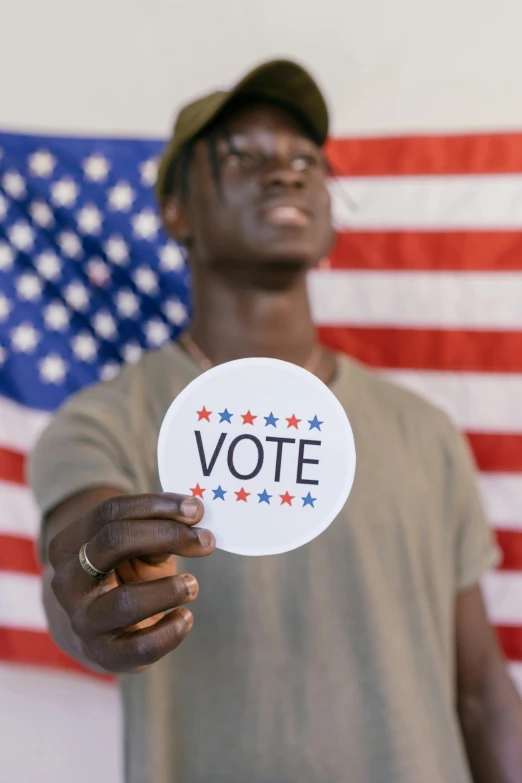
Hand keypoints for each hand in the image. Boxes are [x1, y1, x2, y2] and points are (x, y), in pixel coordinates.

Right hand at [47, 493, 214, 672]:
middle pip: (113, 542)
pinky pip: (141, 648)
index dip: (157, 506)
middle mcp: (69, 581)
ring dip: (169, 590)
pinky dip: (170, 632)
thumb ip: (156, 532)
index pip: (111, 512)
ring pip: (126, 601)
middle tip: (206, 541)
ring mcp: (83, 620)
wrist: (104, 628)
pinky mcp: (105, 654)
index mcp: (71, 544)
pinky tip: (185, 617)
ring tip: (193, 585)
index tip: (195, 509)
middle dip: (166, 535)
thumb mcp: (135, 548)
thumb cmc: (125, 574)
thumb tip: (191, 523)